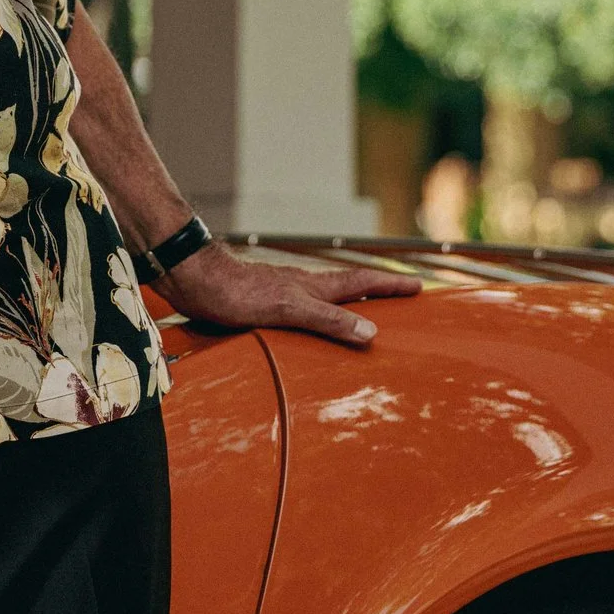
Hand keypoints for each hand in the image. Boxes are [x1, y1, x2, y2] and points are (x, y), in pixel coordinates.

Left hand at [155, 243, 421, 346]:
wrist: (194, 280)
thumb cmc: (237, 294)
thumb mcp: (288, 310)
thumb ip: (328, 320)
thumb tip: (370, 333)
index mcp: (314, 286)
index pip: (362, 282)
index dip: (390, 286)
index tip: (419, 287)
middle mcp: (302, 287)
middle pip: (348, 288)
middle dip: (376, 295)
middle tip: (400, 301)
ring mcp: (283, 295)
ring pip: (324, 300)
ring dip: (347, 307)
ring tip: (362, 318)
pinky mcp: (263, 305)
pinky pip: (302, 313)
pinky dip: (318, 320)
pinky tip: (307, 332)